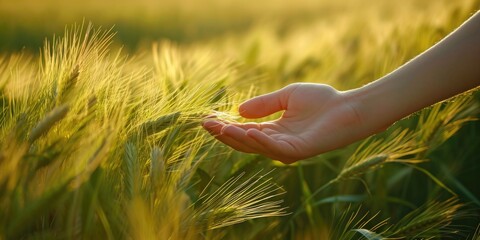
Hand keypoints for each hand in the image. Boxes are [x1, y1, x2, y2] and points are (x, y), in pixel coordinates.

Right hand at [203, 83, 367, 163]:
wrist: (348, 107)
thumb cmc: (323, 100)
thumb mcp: (287, 96)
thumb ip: (264, 104)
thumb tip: (239, 110)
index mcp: (275, 131)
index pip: (244, 132)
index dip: (226, 126)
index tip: (207, 118)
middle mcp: (278, 143)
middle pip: (245, 142)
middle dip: (225, 134)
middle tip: (206, 124)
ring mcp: (287, 149)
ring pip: (255, 147)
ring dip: (236, 138)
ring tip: (220, 127)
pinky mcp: (298, 151)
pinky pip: (274, 148)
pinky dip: (259, 140)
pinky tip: (245, 131)